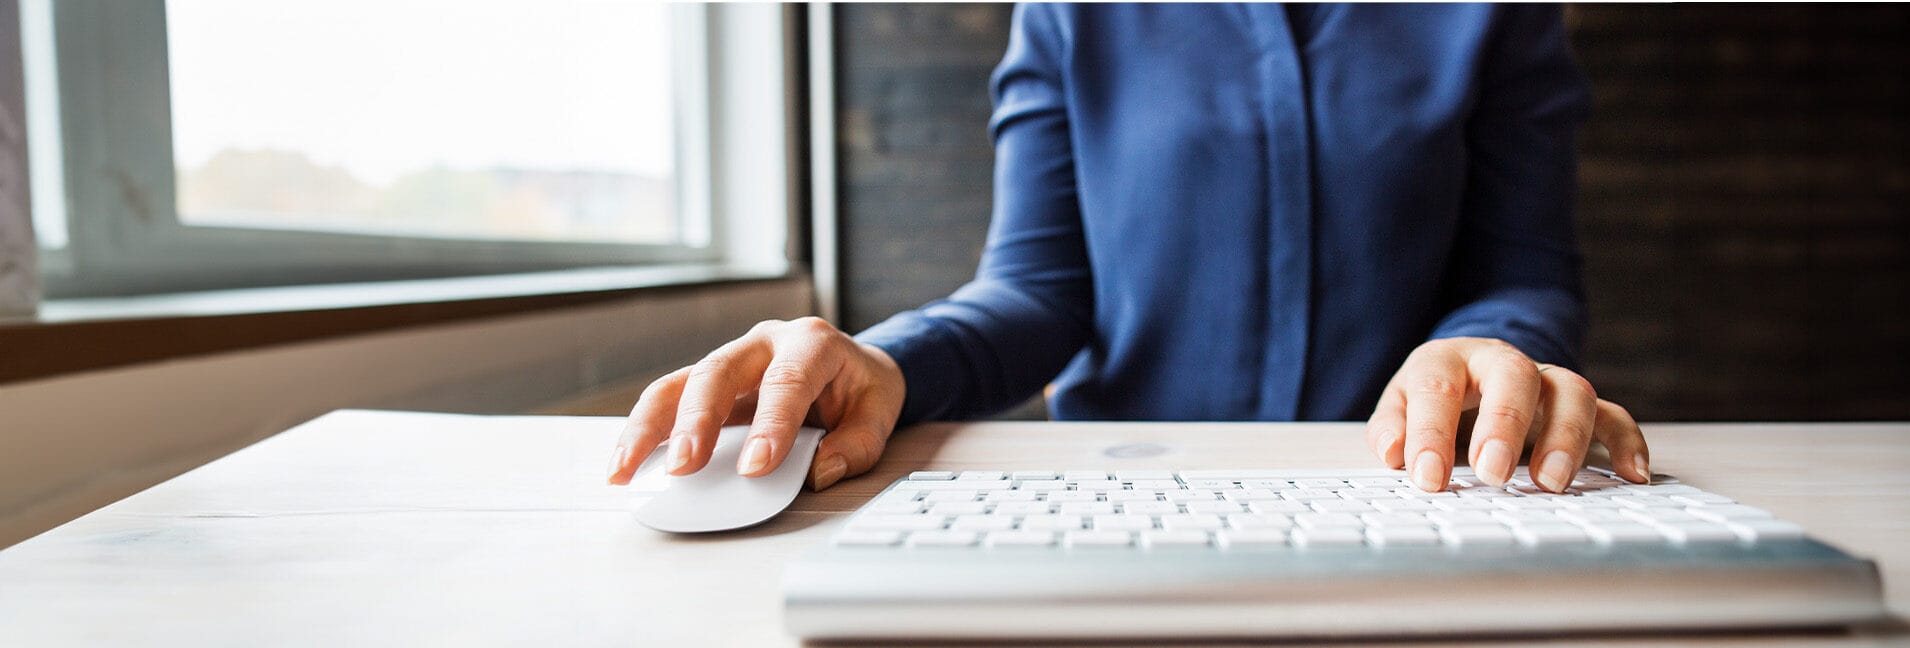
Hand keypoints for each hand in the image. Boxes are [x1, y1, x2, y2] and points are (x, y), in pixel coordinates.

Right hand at [605, 317, 906, 490]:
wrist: (853, 365)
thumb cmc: (861, 386)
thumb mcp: (880, 411)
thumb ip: (857, 444)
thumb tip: (818, 471)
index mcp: (811, 343)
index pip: (786, 380)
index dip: (770, 424)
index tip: (754, 469)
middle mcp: (762, 343)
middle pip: (717, 372)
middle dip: (696, 421)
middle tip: (684, 467)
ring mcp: (730, 361)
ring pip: (678, 384)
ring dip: (648, 428)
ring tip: (625, 471)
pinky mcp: (708, 384)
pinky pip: (668, 402)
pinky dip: (644, 433)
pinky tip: (626, 466)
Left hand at [1364, 337, 1648, 492]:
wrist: (1470, 368)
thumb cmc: (1434, 396)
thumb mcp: (1400, 405)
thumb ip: (1392, 427)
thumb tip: (1395, 454)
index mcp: (1449, 360)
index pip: (1438, 388)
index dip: (1430, 433)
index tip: (1428, 478)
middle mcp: (1502, 363)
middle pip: (1513, 376)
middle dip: (1504, 425)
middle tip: (1492, 474)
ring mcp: (1545, 381)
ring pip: (1571, 390)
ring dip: (1565, 436)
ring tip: (1551, 483)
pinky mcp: (1577, 405)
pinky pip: (1613, 414)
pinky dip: (1627, 441)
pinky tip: (1631, 474)